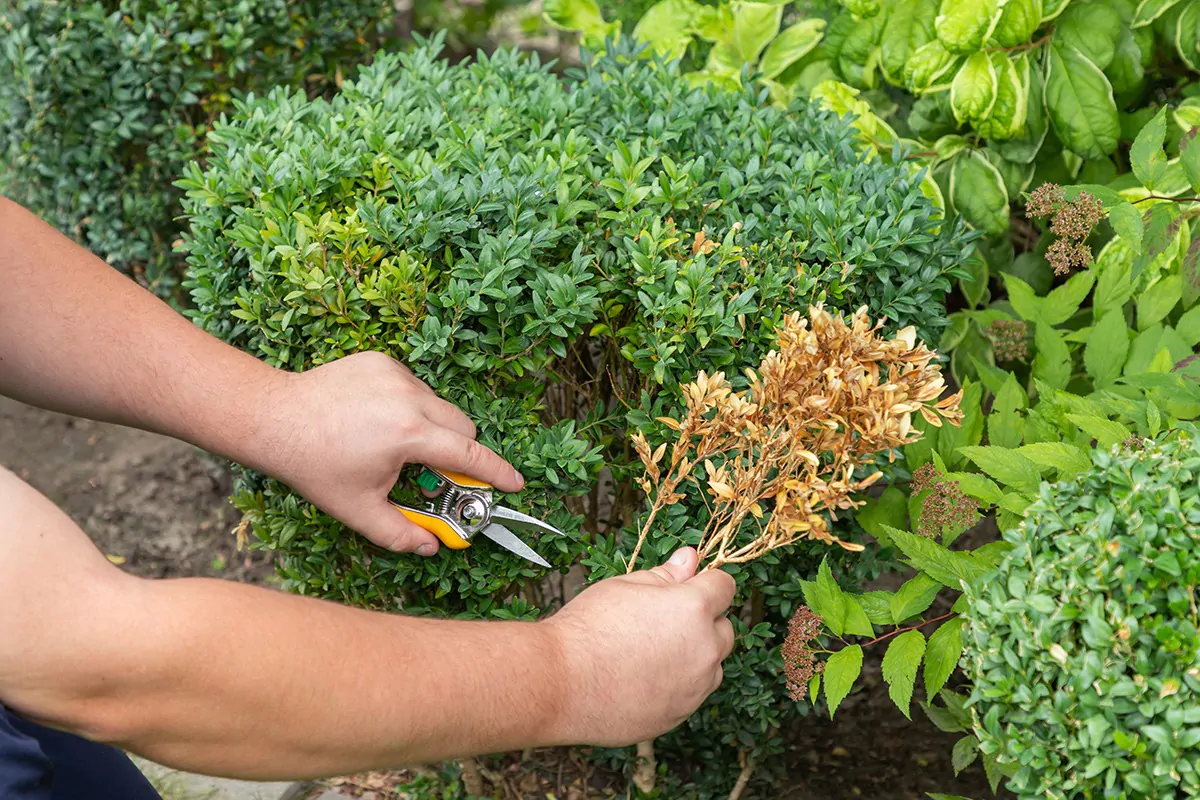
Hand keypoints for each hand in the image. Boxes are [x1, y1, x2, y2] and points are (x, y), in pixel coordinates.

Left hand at [256, 351, 523, 554]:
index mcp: (407, 435)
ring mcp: (395, 374)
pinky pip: (414, 387)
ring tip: (392, 446)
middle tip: (436, 475)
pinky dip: (410, 407)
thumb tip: (432, 547)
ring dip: (432, 429)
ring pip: (439, 406)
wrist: (274, 417)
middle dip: (460, 452)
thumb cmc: (313, 465)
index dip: (497, 472)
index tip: (515, 484)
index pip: (469, 454)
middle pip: (463, 426)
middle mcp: (408, 397)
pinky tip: (375, 421)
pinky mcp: (382, 361)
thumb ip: (401, 535)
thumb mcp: (358, 510)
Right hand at [543, 547, 736, 745]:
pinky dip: (678, 685)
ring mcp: (694, 688)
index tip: (689, 587)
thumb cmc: (588, 628)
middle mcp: (704, 650)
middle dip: (705, 622)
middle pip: (725, 630)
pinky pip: (692, 695)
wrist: (560, 683)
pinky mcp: (679, 716)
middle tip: (664, 621)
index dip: (707, 583)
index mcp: (694, 609)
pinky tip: (643, 678)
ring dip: (695, 657)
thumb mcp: (626, 586)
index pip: (725, 586)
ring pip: (712, 667)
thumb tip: (690, 558)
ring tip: (651, 653)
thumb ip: (666, 574)